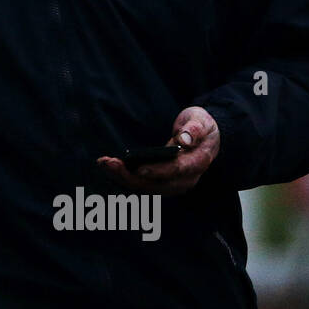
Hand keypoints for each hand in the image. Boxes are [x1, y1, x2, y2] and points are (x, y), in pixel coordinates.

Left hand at [95, 107, 219, 195]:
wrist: (205, 138)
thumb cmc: (201, 127)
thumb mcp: (201, 121)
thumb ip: (194, 129)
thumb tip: (183, 140)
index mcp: (198, 162)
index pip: (177, 170)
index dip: (158, 171)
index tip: (139, 169)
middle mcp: (185, 179)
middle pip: (156, 185)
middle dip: (129, 177)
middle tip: (108, 163)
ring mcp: (173, 184)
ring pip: (145, 188)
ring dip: (122, 177)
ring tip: (103, 163)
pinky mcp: (161, 182)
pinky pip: (141, 184)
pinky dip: (123, 176)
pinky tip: (108, 165)